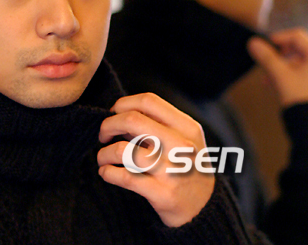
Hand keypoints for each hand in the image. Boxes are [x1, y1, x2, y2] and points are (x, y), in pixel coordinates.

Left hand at [97, 92, 214, 226]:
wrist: (204, 206)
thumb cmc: (187, 165)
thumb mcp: (184, 138)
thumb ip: (157, 124)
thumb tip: (119, 114)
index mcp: (186, 126)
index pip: (148, 101)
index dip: (123, 104)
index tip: (114, 114)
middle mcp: (180, 145)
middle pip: (132, 120)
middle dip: (108, 125)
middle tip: (103, 135)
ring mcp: (171, 170)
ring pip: (123, 150)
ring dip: (104, 153)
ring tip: (103, 157)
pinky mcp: (162, 193)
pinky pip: (124, 178)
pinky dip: (107, 172)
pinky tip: (106, 172)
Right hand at [247, 28, 307, 106]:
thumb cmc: (300, 99)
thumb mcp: (280, 76)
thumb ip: (266, 58)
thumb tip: (253, 43)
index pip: (297, 36)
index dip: (279, 38)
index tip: (264, 46)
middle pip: (298, 49)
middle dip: (278, 56)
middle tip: (265, 63)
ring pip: (298, 63)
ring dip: (281, 68)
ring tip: (267, 80)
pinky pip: (303, 73)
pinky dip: (289, 76)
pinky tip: (275, 86)